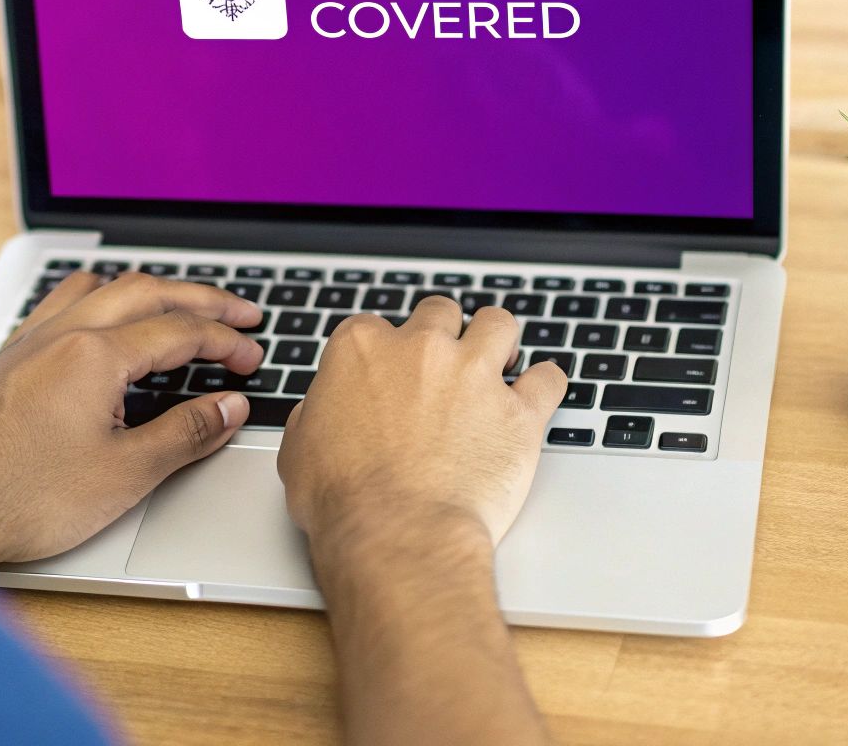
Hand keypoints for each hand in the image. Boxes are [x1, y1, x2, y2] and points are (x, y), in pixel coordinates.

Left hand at [0, 271, 262, 567]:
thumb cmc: (15, 499)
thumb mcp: (123, 476)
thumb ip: (185, 434)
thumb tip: (227, 407)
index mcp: (95, 356)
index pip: (179, 330)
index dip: (226, 342)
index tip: (252, 357)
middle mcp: (59, 335)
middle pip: (145, 292)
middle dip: (200, 298)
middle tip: (238, 314)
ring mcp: (27, 344)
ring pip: (98, 289)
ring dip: (147, 291)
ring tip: (175, 305)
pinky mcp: (5, 362)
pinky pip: (61, 306)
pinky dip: (99, 303)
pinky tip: (100, 326)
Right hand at [277, 296, 567, 547]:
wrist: (395, 533)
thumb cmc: (343, 500)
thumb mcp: (299, 450)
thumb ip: (315, 415)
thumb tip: (321, 413)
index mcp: (362, 349)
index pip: (375, 327)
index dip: (385, 352)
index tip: (390, 374)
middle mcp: (420, 349)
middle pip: (440, 313)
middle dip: (444, 335)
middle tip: (444, 365)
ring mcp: (473, 375)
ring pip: (499, 324)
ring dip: (498, 340)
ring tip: (498, 363)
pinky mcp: (519, 411)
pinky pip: (549, 379)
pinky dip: (546, 385)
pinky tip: (538, 394)